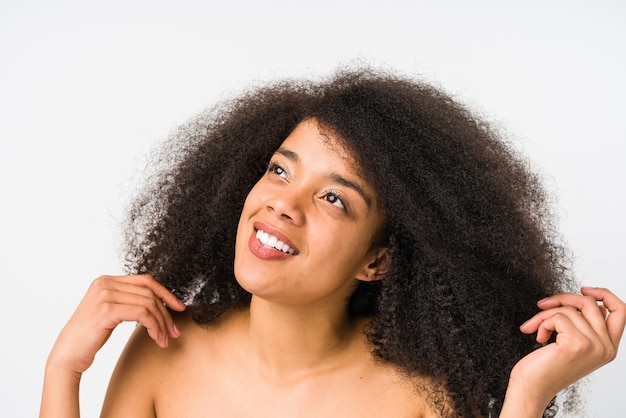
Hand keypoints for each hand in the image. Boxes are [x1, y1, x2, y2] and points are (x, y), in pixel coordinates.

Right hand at [47, 274, 185, 375]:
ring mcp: (104, 295)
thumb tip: (161, 301)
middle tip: (174, 331)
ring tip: (164, 339)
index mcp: (106, 280)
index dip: (165, 293)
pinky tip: (156, 338)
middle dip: (166, 312)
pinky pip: (142, 313)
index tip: (179, 308)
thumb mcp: (112, 311)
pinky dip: (154, 326)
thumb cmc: (91, 336)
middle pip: (149, 292)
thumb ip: (129, 300)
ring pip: (149, 303)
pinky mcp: (106, 310)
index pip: (145, 280)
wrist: (67, 355)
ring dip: (162, 323)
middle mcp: (105, 283)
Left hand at [508, 287, 625, 410]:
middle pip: (591, 303)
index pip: (621, 311)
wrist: (531, 388)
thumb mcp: (572, 344)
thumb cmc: (546, 366)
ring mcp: (594, 346)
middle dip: (562, 298)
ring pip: (570, 309)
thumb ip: (584, 325)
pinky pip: (558, 317)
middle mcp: (606, 348)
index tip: (584, 289)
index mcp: (609, 348)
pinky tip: (538, 337)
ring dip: (545, 314)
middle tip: (542, 304)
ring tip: (535, 328)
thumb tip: (584, 299)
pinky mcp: (577, 344)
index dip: (604, 294)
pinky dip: (542, 322)